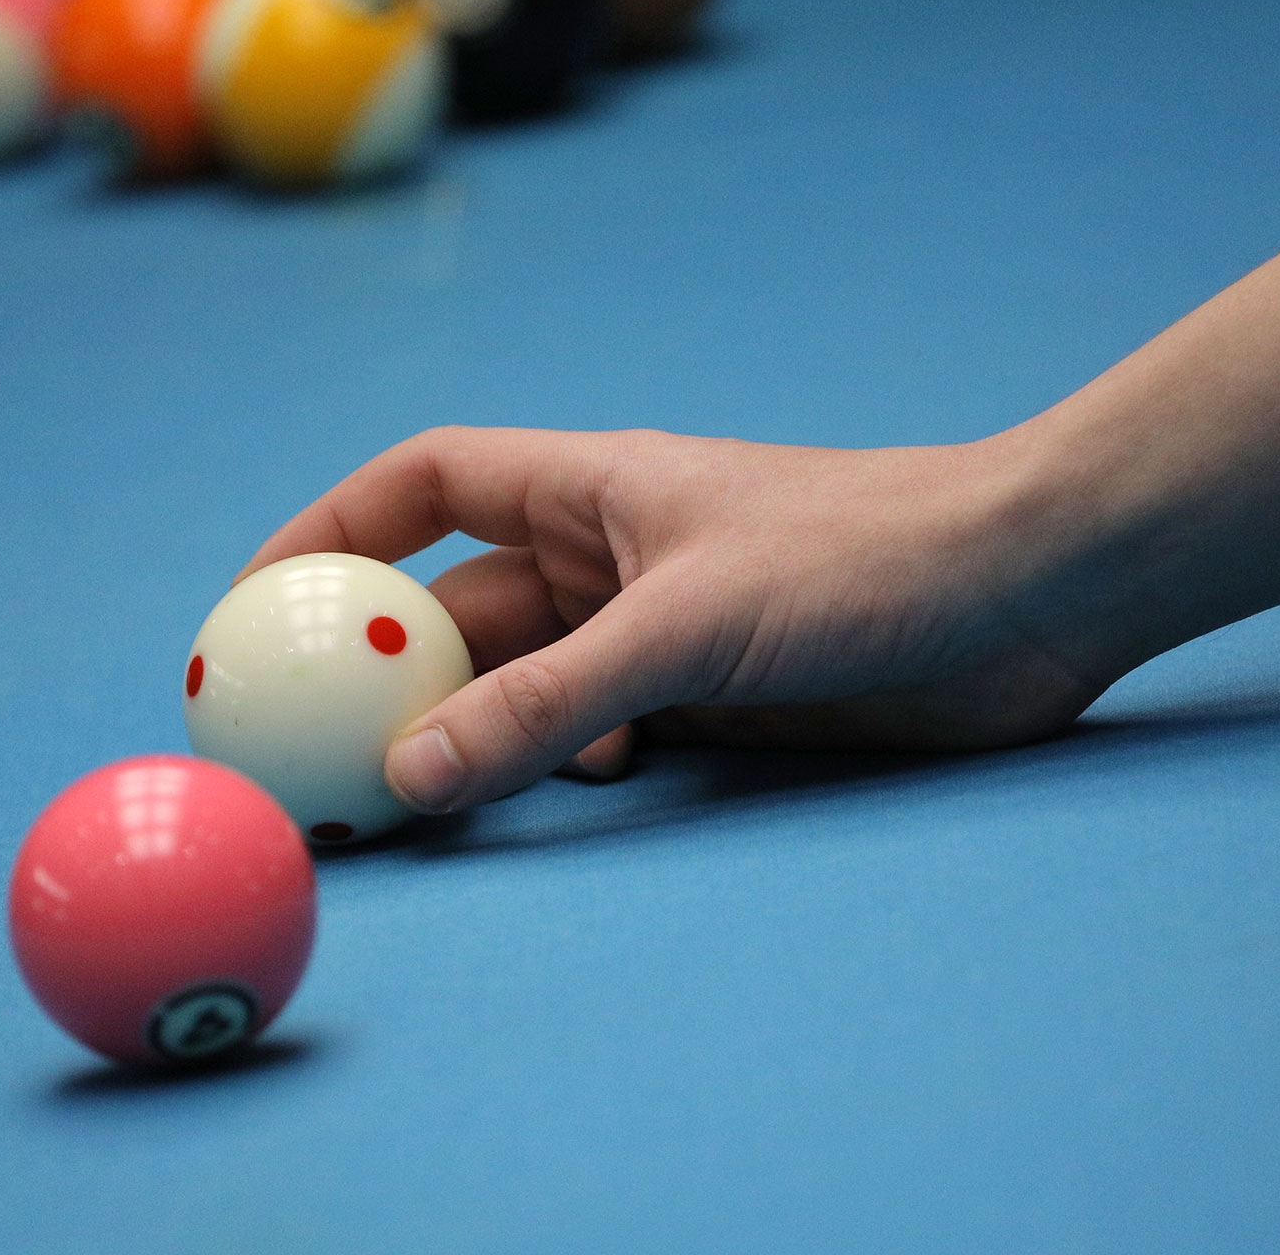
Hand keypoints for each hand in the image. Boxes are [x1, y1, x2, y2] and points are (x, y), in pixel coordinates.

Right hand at [239, 426, 1107, 812]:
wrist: (1027, 589)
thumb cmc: (867, 556)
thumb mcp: (691, 626)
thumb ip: (553, 701)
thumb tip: (410, 775)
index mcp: (595, 486)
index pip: (426, 485)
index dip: (330, 532)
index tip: (252, 609)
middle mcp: (617, 551)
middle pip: (462, 605)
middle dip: (389, 671)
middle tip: (312, 751)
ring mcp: (666, 627)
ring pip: (530, 681)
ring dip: (476, 731)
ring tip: (419, 795)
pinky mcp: (719, 696)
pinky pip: (602, 731)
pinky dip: (568, 760)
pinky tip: (588, 780)